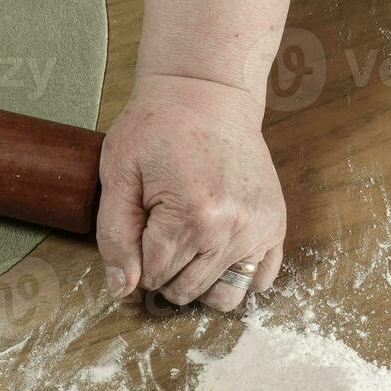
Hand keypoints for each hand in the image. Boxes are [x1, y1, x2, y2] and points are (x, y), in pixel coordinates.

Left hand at [95, 74, 285, 310]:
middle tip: (158, 231)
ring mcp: (259, 229)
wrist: (207, 94)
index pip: (150, 276)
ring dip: (197, 282)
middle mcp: (231, 230)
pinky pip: (260, 280)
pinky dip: (236, 276)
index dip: (135, 258)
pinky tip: (216, 251)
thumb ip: (115, 237)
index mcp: (189, 219)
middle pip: (183, 290)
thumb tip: (122, 290)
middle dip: (162, 271)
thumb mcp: (118, 176)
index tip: (138, 226)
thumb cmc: (156, 129)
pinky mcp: (275, 224)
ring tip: (186, 249)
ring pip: (221, 296)